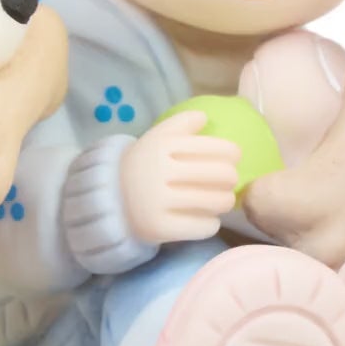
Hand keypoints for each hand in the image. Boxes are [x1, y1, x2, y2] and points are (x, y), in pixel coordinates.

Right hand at [120, 111, 240, 244]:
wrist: (109, 198)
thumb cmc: (142, 165)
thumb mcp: (154, 138)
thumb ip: (179, 123)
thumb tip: (204, 117)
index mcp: (161, 147)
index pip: (210, 147)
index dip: (231, 152)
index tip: (235, 156)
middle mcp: (160, 172)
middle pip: (219, 174)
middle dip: (231, 177)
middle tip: (230, 180)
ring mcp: (158, 202)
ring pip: (215, 201)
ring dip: (225, 200)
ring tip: (223, 200)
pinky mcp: (159, 228)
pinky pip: (202, 226)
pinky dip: (211, 223)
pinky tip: (207, 218)